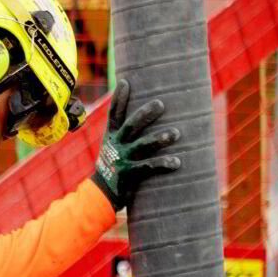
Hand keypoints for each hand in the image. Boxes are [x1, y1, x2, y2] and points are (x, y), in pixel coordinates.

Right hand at [89, 81, 180, 210]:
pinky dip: (163, 164)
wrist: (100, 194)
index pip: (114, 114)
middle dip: (144, 114)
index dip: (119, 98)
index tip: (125, 82)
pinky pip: (148, 167)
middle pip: (130, 126)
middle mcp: (115, 146)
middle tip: (160, 104)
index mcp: (111, 137)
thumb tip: (144, 113)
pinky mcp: (129, 175)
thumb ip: (124, 134)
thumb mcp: (112, 148)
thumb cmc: (113, 168)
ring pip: (142, 146)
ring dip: (159, 138)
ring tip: (176, 133)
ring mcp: (122, 160)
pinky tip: (177, 162)